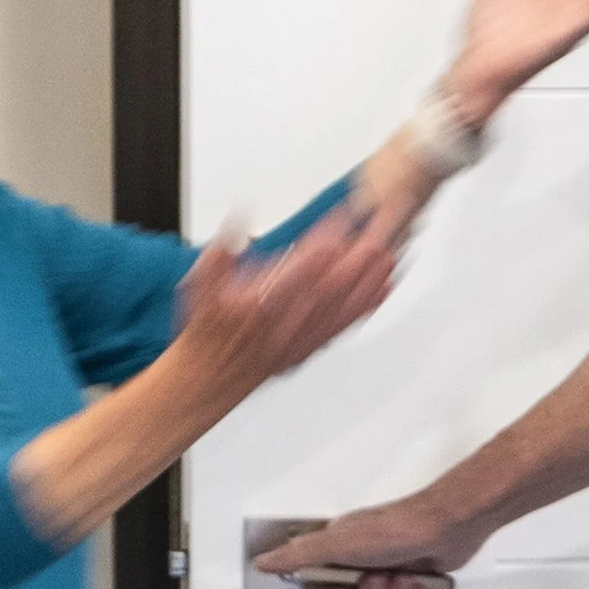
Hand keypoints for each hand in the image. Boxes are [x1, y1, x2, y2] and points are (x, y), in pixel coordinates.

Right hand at [173, 212, 397, 397]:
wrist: (212, 378)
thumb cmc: (209, 333)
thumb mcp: (200, 286)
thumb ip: (222, 250)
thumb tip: (240, 211)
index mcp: (262, 304)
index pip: (298, 269)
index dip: (322, 245)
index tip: (339, 224)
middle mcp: (287, 322)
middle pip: (330, 288)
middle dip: (355, 262)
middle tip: (376, 237)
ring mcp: (303, 335)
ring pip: (342, 306)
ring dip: (367, 281)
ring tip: (387, 256)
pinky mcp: (313, 344)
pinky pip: (344, 324)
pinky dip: (367, 305)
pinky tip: (384, 288)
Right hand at [256, 492, 478, 588]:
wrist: (447, 527)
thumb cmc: (395, 529)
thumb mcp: (338, 542)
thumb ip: (298, 555)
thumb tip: (263, 561)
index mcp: (339, 550)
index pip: (322, 588)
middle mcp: (361, 561)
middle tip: (379, 581)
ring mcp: (388, 571)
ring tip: (403, 576)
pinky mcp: (413, 580)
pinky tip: (418, 583)